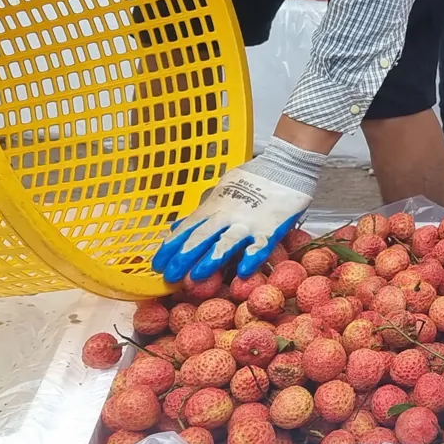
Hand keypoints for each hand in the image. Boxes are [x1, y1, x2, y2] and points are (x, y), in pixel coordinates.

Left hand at [152, 138, 324, 281]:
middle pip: (200, 238)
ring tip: (196, 276)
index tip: (157, 264)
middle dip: (182, 258)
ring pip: (225, 243)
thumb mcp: (222, 189)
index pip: (186, 229)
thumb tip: (179, 225)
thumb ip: (203, 209)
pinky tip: (242, 272)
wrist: (286, 166)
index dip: (170, 247)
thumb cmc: (254, 178)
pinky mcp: (271, 228)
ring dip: (210, 260)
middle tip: (169, 277)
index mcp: (213, 206)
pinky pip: (260, 246)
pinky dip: (250, 258)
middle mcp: (226, 216)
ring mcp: (248, 222)